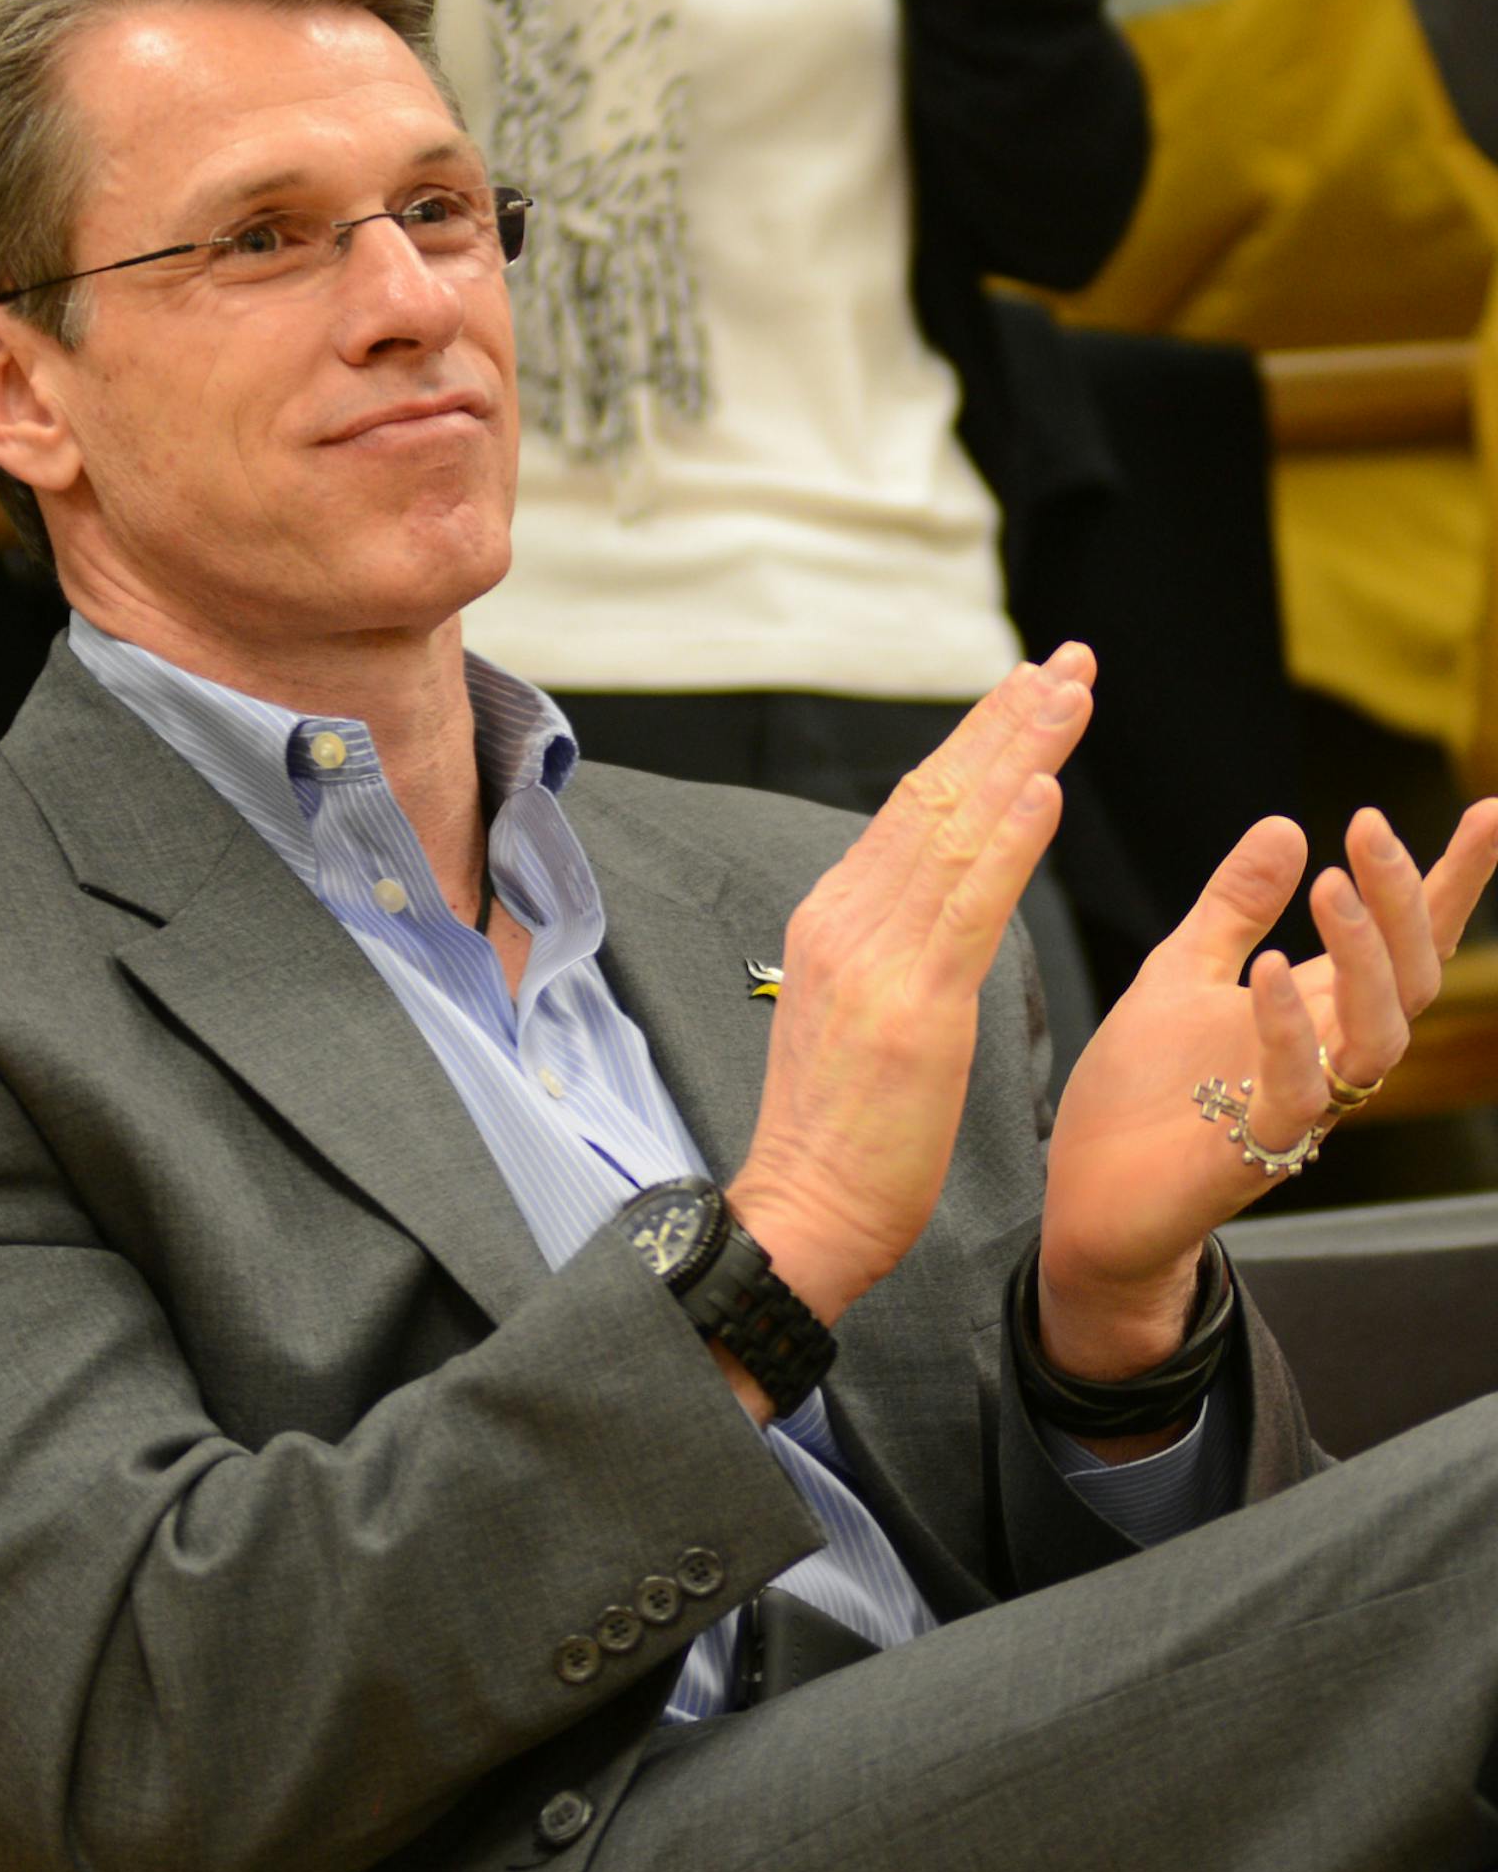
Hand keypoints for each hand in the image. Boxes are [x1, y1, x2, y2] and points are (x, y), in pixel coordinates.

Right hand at [726, 643, 1095, 1334]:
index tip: (1029, 691)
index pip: (913, 810)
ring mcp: (875, 959)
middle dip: (1007, 722)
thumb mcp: (857, 1014)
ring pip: (955, 832)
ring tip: (1069, 693)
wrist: (803, 1210)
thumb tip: (928, 900)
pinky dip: (1007, 840)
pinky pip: (968, 906)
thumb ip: (888, 948)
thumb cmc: (840, 1133)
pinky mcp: (914, 1006)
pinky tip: (1043, 788)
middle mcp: (846, 921)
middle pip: (935, 798)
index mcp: (834, 921)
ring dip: (1019, 753)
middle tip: (1068, 661)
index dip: (976, 742)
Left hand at [1039, 800, 1497, 1376]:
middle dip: (1404, 900)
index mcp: (1316, 1006)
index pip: (1404, 938)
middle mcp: (1329, 1055)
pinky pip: (1299, 1091)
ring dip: (1365, 958)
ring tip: (1333, 887)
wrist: (1087, 1193)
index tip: (1488, 809)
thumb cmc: (1142, 1090)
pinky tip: (1270, 970)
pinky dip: (1289, 1029)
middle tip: (1369, 827)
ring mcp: (1303, 1106)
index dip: (1451, 879)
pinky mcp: (1257, 1150)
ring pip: (1380, 1035)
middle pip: (1411, 977)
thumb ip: (1232, 908)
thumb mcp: (1180, 972)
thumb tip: (1288, 824)